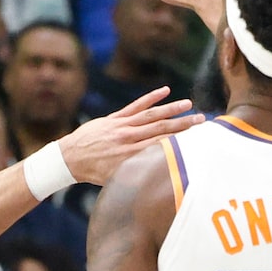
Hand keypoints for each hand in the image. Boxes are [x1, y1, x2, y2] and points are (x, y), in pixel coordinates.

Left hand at [62, 87, 199, 185]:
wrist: (69, 159)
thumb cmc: (94, 173)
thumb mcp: (116, 179)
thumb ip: (136, 175)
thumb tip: (158, 178)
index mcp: (131, 155)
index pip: (161, 146)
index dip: (180, 141)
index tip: (198, 138)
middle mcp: (128, 138)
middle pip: (161, 129)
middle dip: (183, 124)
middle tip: (202, 120)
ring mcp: (121, 126)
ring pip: (150, 115)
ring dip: (170, 109)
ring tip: (188, 104)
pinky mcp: (114, 118)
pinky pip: (135, 106)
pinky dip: (150, 98)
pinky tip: (165, 91)